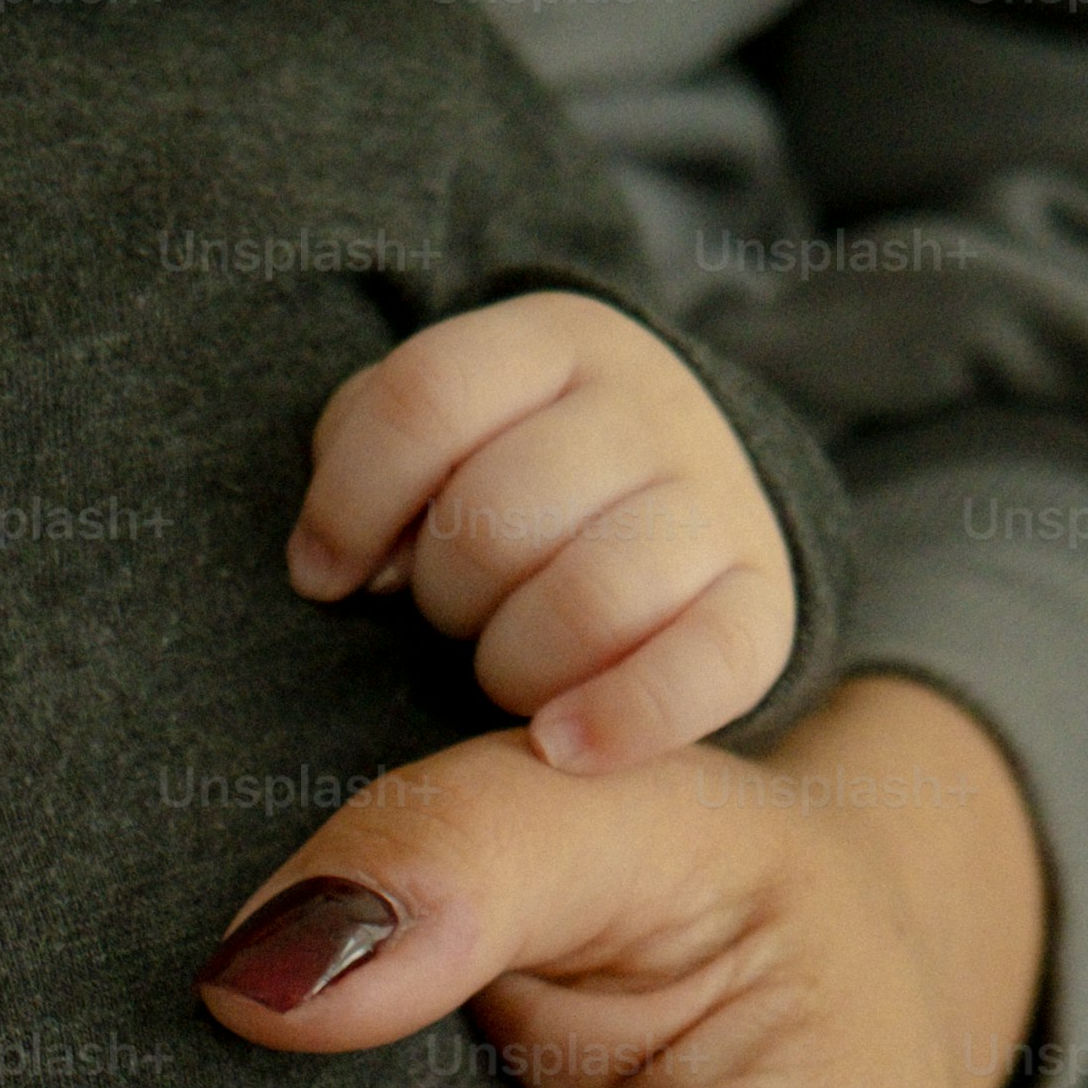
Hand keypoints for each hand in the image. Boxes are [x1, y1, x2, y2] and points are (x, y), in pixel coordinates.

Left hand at [292, 289, 792, 772]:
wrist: (679, 510)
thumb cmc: (512, 478)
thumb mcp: (436, 432)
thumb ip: (367, 457)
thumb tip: (338, 563)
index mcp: (555, 341)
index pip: (427, 397)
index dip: (352, 500)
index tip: (324, 575)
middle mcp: (648, 409)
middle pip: (496, 513)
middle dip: (444, 590)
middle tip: (455, 613)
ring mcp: (716, 504)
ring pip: (585, 600)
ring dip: (510, 662)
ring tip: (506, 665)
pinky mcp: (763, 607)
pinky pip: (700, 670)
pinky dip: (619, 718)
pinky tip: (557, 745)